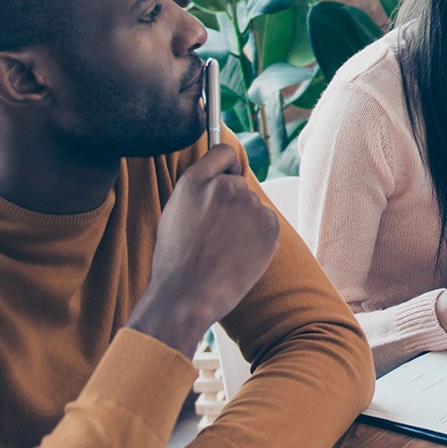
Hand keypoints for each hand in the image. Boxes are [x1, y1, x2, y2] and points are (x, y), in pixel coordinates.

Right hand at [132, 144, 280, 356]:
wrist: (188, 296)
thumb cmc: (176, 260)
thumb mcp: (176, 213)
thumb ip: (199, 189)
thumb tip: (221, 178)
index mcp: (195, 181)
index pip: (224, 151)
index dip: (227, 164)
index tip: (229, 173)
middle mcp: (225, 186)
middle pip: (239, 183)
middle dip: (232, 202)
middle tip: (216, 232)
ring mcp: (251, 205)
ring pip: (253, 207)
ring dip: (245, 222)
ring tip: (224, 249)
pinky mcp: (270, 226)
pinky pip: (266, 225)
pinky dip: (259, 238)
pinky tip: (239, 257)